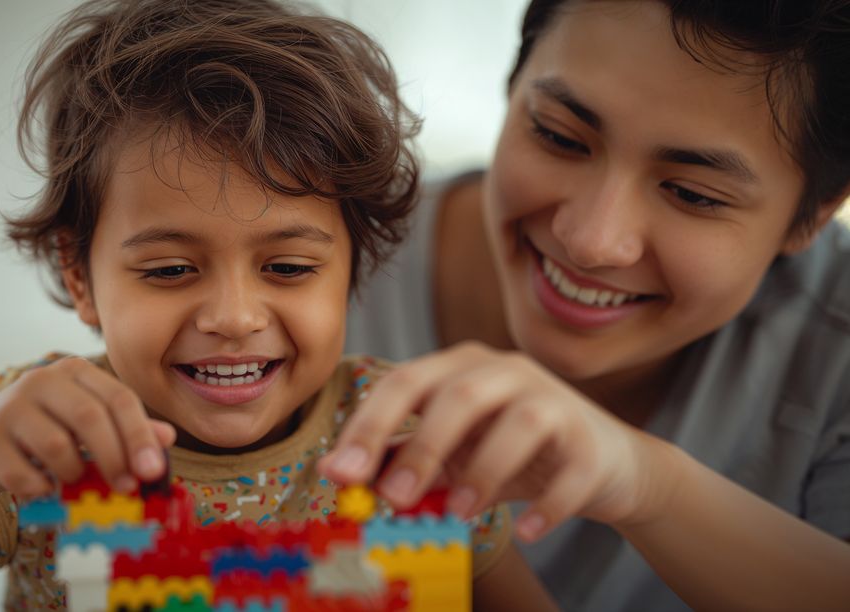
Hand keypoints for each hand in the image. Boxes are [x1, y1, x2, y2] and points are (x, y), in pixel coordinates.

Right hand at [0, 357, 175, 497]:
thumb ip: (128, 428)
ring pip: (58, 447)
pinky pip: (25, 474)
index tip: (153, 470)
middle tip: (127, 488)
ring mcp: (10, 407)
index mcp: (75, 371)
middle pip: (90, 417)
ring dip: (75, 474)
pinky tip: (45, 487)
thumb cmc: (49, 431)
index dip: (140, 435)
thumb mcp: (89, 424)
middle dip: (115, 458)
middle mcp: (41, 380)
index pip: (118, 397)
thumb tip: (167, 438)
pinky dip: (43, 489)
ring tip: (75, 480)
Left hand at [318, 341, 671, 540]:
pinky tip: (527, 531)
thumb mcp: (450, 452)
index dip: (370, 426)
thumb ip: (398, 456)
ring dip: (485, 470)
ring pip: (520, 421)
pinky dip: (549, 503)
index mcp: (461, 366)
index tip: (341, 474)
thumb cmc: (511, 453)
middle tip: (396, 498)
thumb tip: (338, 472)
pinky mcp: (590, 440)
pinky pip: (572, 468)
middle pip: (461, 394)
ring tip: (460, 513)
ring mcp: (553, 399)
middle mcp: (506, 371)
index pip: (406, 382)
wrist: (602, 463)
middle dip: (423, 448)